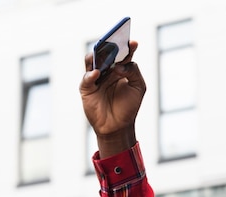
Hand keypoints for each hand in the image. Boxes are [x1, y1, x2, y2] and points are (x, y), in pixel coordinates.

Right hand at [79, 40, 145, 157]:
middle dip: (109, 46)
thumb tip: (120, 65)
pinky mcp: (87, 88)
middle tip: (113, 41)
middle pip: (105, 53)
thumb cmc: (129, 106)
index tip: (132, 41)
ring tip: (102, 53)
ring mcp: (96, 78)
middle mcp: (107, 70)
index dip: (127, 46)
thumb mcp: (138, 88)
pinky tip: (97, 73)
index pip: (123, 53)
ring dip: (96, 56)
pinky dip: (91, 75)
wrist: (118, 126)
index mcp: (121, 68)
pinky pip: (87, 78)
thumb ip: (133, 72)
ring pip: (92, 61)